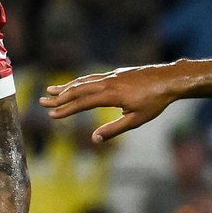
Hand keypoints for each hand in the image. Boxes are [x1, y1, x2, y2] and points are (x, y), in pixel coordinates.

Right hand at [40, 63, 181, 142]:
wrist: (169, 80)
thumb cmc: (155, 102)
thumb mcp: (136, 120)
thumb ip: (114, 129)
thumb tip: (95, 139)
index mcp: (111, 95)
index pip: (82, 103)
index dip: (66, 110)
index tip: (52, 115)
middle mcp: (107, 82)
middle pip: (78, 89)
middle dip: (59, 96)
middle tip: (42, 101)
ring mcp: (111, 75)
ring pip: (84, 81)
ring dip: (66, 86)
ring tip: (52, 90)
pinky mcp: (116, 73)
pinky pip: (93, 77)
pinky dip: (80, 81)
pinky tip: (75, 85)